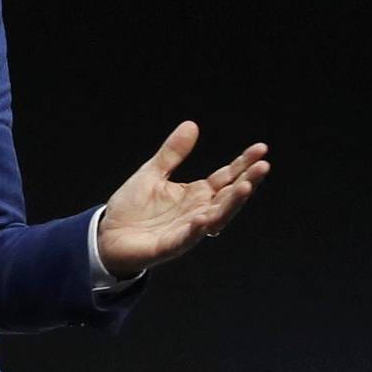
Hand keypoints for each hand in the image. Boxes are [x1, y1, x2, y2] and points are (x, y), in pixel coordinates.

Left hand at [95, 122, 268, 279]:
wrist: (108, 236)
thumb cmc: (132, 208)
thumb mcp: (153, 173)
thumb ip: (173, 152)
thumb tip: (192, 125)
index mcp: (196, 195)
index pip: (226, 178)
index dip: (243, 164)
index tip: (261, 148)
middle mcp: (198, 212)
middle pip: (228, 197)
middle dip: (246, 182)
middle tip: (263, 166)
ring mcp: (187, 230)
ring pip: (216, 218)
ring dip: (231, 204)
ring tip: (244, 187)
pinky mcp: (170, 246)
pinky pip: (187, 238)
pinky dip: (197, 230)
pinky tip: (205, 219)